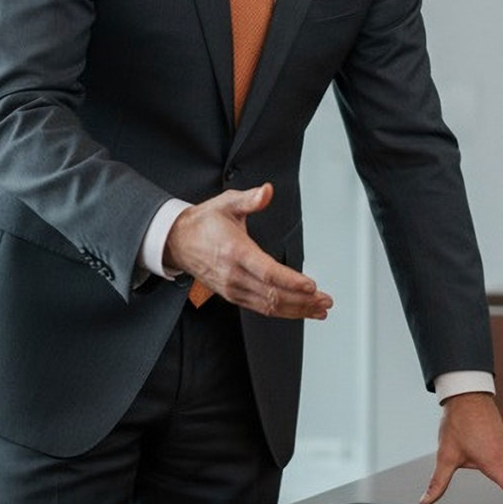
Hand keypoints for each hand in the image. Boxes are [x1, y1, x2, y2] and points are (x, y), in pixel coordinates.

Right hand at [163, 183, 331, 318]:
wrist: (177, 242)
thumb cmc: (204, 223)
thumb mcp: (226, 203)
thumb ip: (250, 199)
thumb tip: (267, 191)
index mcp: (235, 252)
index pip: (267, 272)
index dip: (291, 282)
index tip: (311, 285)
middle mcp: (234, 275)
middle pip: (273, 295)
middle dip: (302, 300)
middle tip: (325, 300)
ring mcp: (233, 289)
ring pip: (269, 306)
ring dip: (297, 310)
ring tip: (319, 309)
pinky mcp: (233, 295)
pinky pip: (261, 308)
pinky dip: (283, 312)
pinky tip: (299, 311)